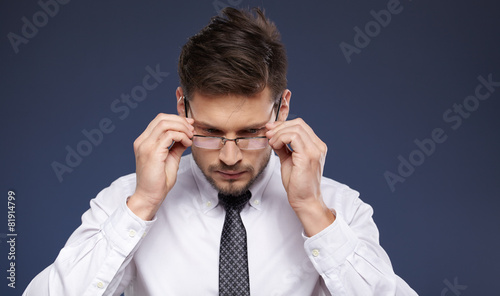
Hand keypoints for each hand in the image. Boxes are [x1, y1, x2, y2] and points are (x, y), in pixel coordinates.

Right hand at [128, 113, 193, 219]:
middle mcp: (142, 141)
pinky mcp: (152, 153)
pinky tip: (187, 144)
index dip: (176, 119)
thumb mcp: (170, 158)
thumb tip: (186, 135)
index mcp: (144, 141)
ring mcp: (146, 146)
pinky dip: (181, 136)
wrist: (150, 196)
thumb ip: (176, 146)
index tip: (189, 125)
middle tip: (192, 130)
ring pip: (165, 124)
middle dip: (180, 121)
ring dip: (182, 128)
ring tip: (190, 137)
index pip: (159, 120)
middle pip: (162, 118)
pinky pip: (169, 135)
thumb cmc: (158, 180)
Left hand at [266, 118, 333, 235]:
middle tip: (268, 134)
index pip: (301, 125)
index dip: (284, 124)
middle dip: (280, 126)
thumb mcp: (288, 160)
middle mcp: (318, 147)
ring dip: (279, 133)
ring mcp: (314, 151)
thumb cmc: (298, 184)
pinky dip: (280, 138)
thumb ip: (284, 148)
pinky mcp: (307, 156)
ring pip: (296, 128)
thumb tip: (273, 136)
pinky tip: (274, 146)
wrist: (304, 200)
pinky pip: (293, 137)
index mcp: (316, 146)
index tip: (270, 130)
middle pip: (299, 123)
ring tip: (271, 142)